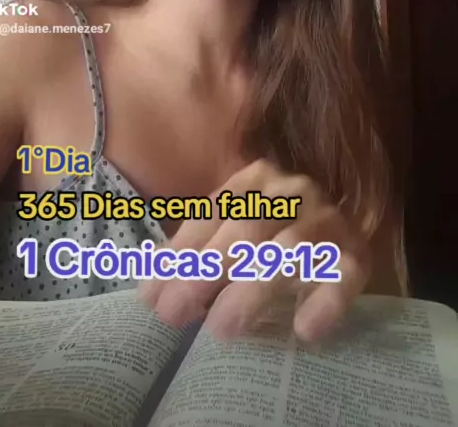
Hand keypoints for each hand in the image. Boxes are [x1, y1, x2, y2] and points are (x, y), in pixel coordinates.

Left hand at [139, 159, 370, 341]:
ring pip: (290, 248)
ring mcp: (328, 217)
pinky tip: (305, 329)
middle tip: (175, 313)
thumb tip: (149, 294)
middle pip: (246, 228)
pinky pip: (345, 274)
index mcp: (256, 179)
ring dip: (253, 288)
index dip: (180, 255)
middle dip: (206, 270)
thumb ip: (196, 255)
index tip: (152, 297)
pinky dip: (327, 300)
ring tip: (221, 328)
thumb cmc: (271, 234)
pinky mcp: (357, 251)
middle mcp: (292, 190)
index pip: (211, 214)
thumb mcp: (232, 233)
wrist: (338, 230)